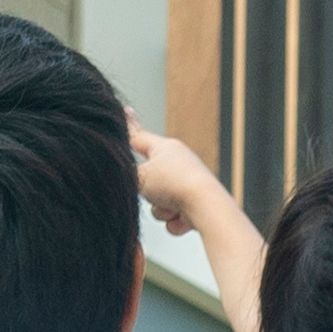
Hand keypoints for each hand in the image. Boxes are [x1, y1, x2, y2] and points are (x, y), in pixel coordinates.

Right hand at [134, 132, 236, 249]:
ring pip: (160, 204)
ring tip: (172, 205)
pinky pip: (173, 217)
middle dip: (149, 193)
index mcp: (165, 148)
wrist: (205, 206)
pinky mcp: (196, 205)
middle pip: (149, 181)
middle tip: (154, 191)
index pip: (139, 136)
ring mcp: (188, 184)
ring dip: (162, 210)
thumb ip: (126, 176)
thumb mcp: (139, 176)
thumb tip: (131, 182)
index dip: (129, 126)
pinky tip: (183, 218)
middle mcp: (178, 163)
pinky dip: (175, 221)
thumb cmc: (174, 185)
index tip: (126, 110)